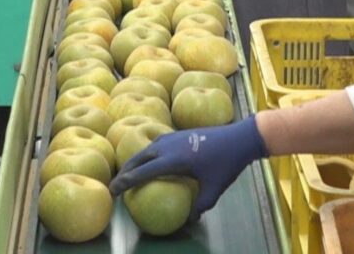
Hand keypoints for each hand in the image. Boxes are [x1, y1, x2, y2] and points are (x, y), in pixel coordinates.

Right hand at [110, 116, 268, 220]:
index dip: (125, 182)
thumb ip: (201, 205)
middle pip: (138, 158)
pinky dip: (147, 153)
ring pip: (146, 149)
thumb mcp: (215, 188)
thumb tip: (191, 219)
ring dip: (135, 161)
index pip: (142, 172)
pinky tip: (149, 160)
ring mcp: (173, 137)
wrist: (240, 137)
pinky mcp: (179, 133)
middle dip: (124, 171)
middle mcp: (169, 146)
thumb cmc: (227, 163)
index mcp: (174, 160)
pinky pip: (156, 143)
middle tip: (115, 185)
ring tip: (128, 173)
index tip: (113, 191)